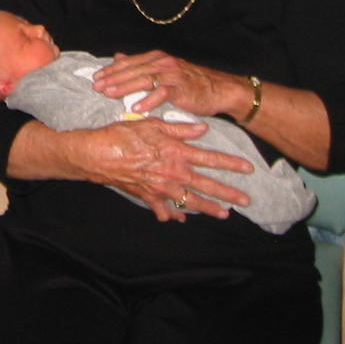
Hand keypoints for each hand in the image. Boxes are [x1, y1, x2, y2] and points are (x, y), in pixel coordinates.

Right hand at [67, 117, 252, 221]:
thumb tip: (202, 129)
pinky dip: (172, 214)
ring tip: (223, 214)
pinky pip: (163, 208)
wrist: (96, 155)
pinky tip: (179, 219)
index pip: (210, 159)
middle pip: (206, 185)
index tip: (248, 168)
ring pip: (189, 200)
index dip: (230, 164)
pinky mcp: (147, 195)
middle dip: (228, 193)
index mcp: (176, 153)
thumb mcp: (151, 124)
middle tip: (246, 200)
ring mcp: (160, 187)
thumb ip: (179, 129)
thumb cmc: (122, 135)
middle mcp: (172, 173)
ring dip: (208, 208)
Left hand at [93, 50, 248, 120]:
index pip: (129, 62)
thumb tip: (118, 56)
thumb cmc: (190, 82)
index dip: (111, 69)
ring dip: (124, 87)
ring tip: (109, 94)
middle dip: (113, 78)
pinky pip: (162, 94)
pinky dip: (148, 101)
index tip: (96, 77)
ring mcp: (172, 75)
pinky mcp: (181, 89)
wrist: (219, 89)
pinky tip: (136, 108)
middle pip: (133, 70)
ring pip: (144, 79)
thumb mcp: (163, 69)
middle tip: (96, 86)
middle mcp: (163, 63)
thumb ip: (140, 64)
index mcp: (157, 58)